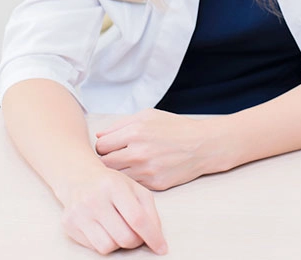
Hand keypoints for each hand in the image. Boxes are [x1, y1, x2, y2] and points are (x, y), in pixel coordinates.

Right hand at [59, 166, 167, 255]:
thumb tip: (158, 240)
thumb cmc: (111, 184)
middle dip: (136, 241)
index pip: (137, 218)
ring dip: (119, 243)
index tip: (161, 248)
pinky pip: (94, 248)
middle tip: (136, 234)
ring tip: (118, 229)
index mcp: (114, 185)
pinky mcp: (70, 224)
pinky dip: (105, 242)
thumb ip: (149, 211)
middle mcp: (95, 198)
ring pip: (109, 247)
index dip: (152, 236)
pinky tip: (104, 228)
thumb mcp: (134, 188)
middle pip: (124, 237)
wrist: (79, 177)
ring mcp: (80, 212)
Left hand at [95, 109, 224, 190]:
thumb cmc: (173, 127)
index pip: (101, 146)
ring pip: (117, 177)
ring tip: (128, 165)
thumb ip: (120, 125)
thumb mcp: (147, 115)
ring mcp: (146, 170)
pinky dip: (133, 180)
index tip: (109, 147)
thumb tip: (99, 136)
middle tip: (115, 158)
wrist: (201, 144)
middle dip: (107, 161)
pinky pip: (133, 184)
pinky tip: (141, 171)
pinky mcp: (154, 184)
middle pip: (105, 164)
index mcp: (134, 131)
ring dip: (119, 173)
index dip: (103, 147)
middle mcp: (138, 152)